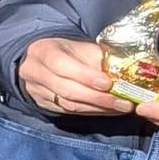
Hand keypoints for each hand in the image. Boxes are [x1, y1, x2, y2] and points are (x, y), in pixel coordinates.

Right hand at [18, 37, 134, 116]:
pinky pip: (70, 112)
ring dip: (98, 108)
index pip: (61, 64)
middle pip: (66, 89)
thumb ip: (98, 58)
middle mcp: (34, 71)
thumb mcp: (81, 47)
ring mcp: (36, 91)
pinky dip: (93, 112)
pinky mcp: (43, 104)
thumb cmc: (68, 52)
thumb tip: (124, 73)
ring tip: (122, 108)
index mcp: (42, 51)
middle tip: (123, 102)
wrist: (44, 61)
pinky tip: (110, 110)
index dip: (85, 75)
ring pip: (69, 104)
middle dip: (98, 98)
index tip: (108, 83)